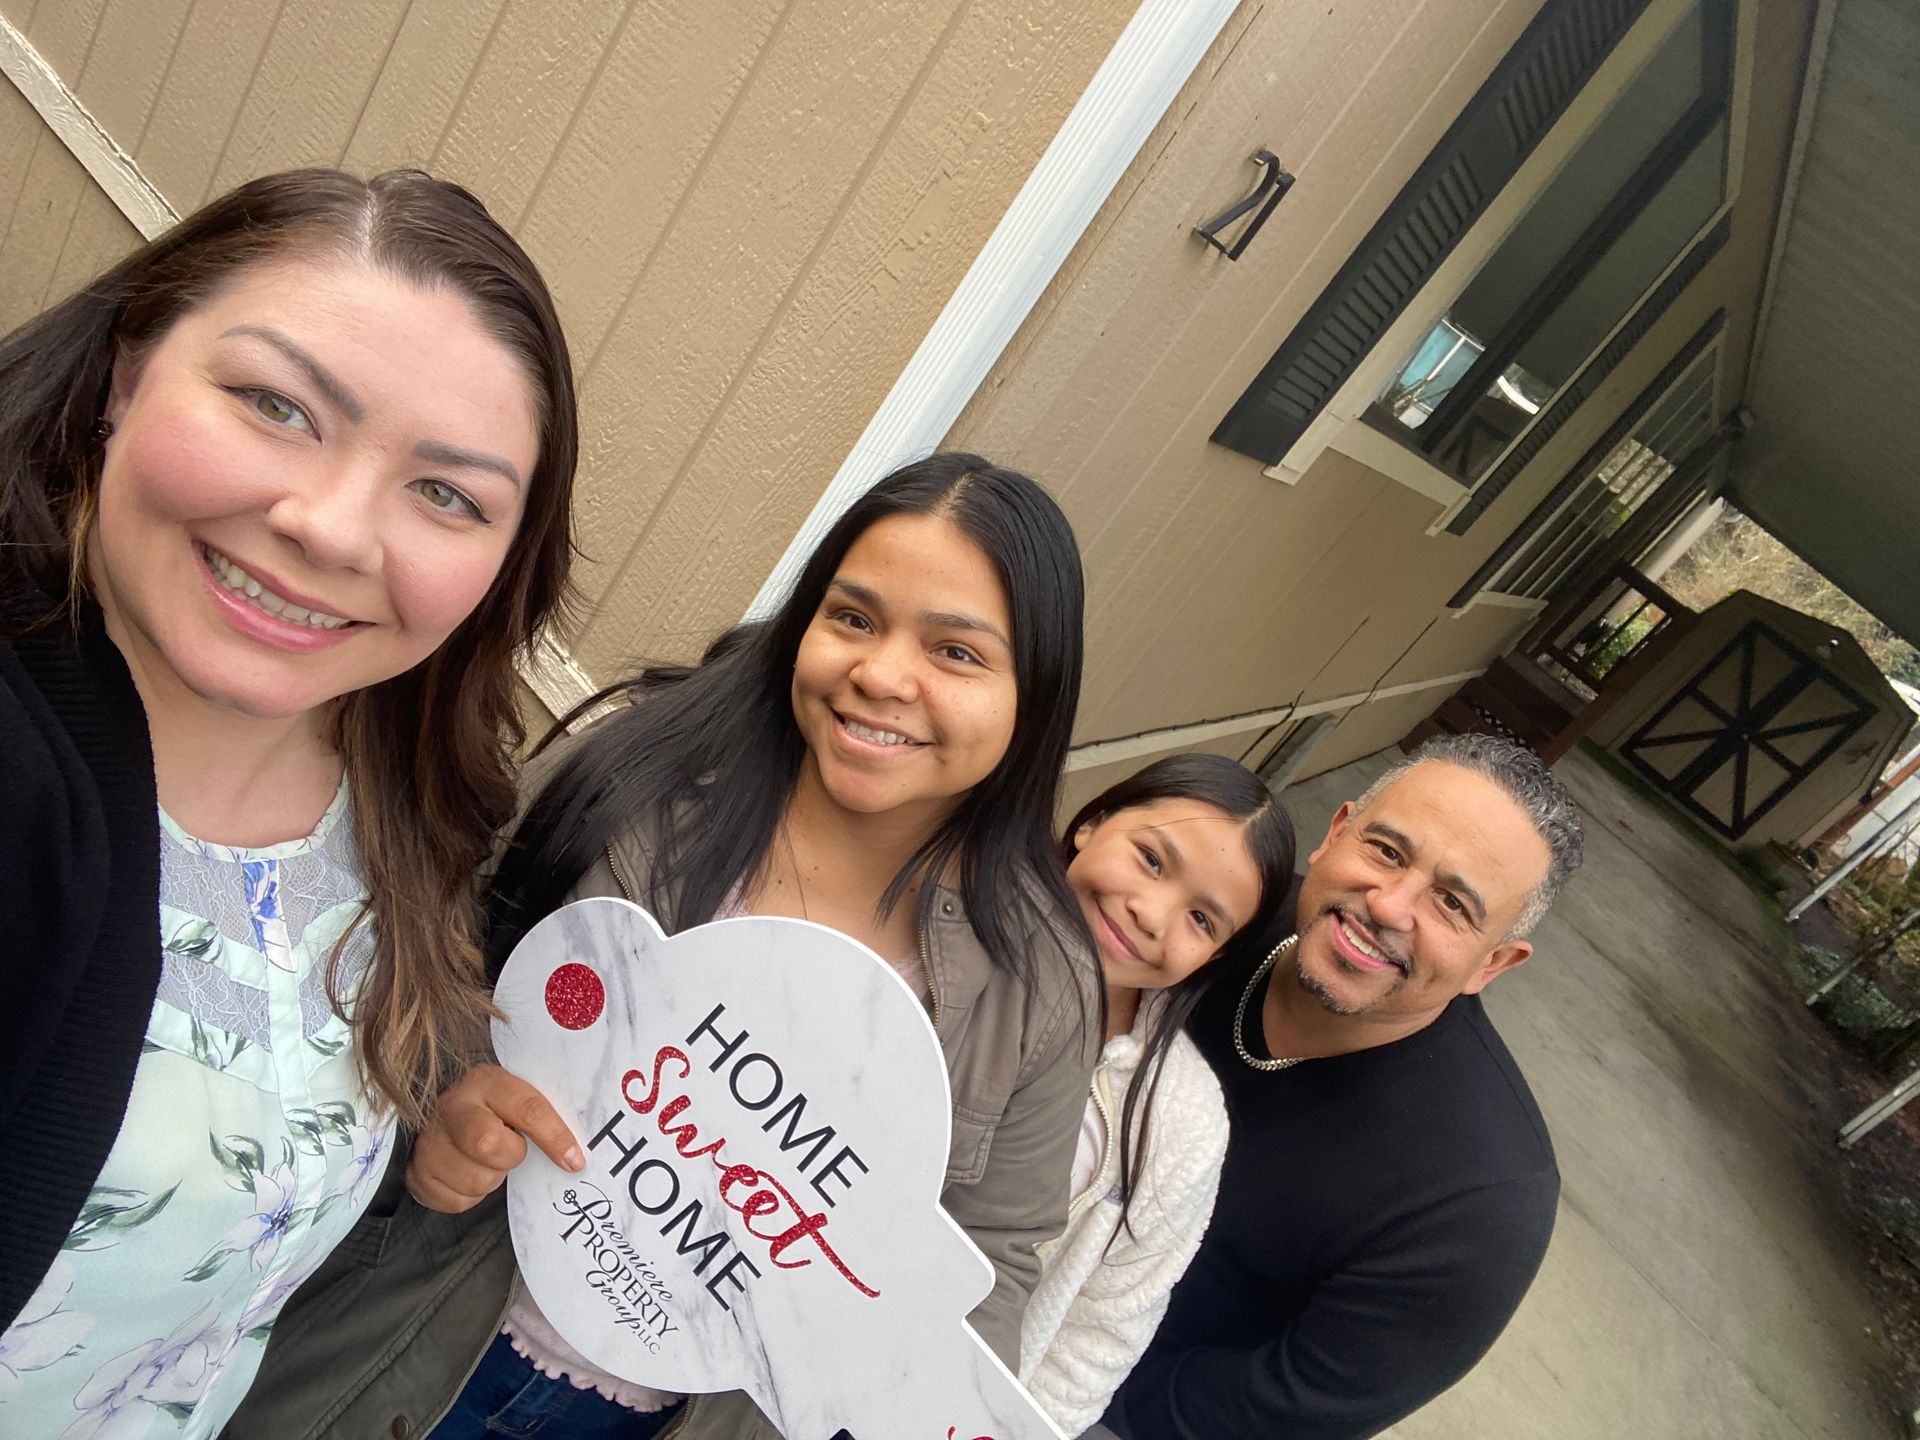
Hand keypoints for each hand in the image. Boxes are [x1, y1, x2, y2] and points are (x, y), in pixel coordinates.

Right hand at [406, 1063, 583, 1212]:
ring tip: (486, 1160)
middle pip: (489, 1145)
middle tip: (511, 1150)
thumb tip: (577, 1151)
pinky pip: (458, 1201)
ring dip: (491, 1177)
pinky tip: (466, 1172)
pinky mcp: (418, 1174)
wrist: (438, 1121)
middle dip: (510, 1156)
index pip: (526, 1108)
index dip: (554, 1137)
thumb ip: (540, 1113)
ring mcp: (429, 1141)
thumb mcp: (513, 1098)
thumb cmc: (490, 1111)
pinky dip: (469, 1195)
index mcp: (485, 1081)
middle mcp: (452, 1106)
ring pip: (476, 1180)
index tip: (574, 1160)